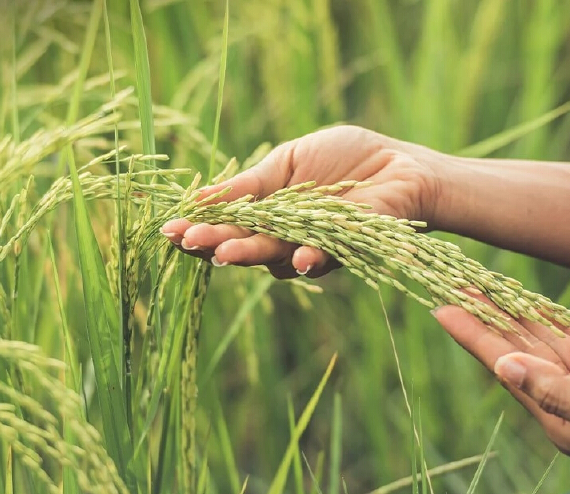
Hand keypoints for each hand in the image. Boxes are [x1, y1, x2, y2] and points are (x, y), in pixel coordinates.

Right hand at [161, 125, 442, 278]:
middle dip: (214, 244)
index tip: (170, 229)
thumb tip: (200, 198)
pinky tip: (296, 258)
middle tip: (191, 242)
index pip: (225, 224)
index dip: (198, 227)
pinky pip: (320, 258)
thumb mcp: (289, 161)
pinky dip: (308, 258)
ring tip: (225, 252)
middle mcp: (283, 237)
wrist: (400, 165)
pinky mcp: (344, 250)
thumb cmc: (346, 158)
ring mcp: (310, 247)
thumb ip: (251, 185)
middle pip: (242, 245)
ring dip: (250, 253)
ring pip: (274, 257)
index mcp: (266, 212)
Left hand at [431, 300, 569, 479]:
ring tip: (486, 285)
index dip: (473, 336)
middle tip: (456, 282)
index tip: (442, 308)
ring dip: (518, 314)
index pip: (504, 368)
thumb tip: (505, 366)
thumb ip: (557, 393)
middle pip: (518, 350)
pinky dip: (558, 319)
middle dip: (488, 317)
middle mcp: (569, 402)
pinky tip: (534, 303)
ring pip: (548, 342)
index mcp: (558, 419)